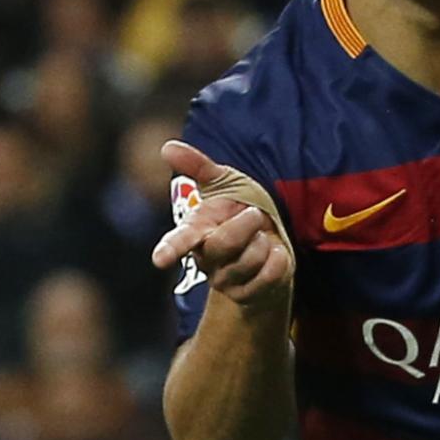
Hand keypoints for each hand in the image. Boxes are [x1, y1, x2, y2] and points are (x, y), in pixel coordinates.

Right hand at [152, 141, 291, 311]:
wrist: (270, 241)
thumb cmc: (240, 209)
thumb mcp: (223, 183)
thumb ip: (197, 166)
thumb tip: (167, 147)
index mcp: (196, 231)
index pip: (179, 240)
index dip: (170, 249)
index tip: (160, 260)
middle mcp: (206, 258)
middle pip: (224, 244)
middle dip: (246, 223)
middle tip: (255, 214)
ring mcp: (226, 279)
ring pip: (250, 259)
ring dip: (264, 242)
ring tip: (261, 238)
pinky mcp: (248, 293)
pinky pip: (271, 273)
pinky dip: (279, 259)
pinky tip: (274, 254)